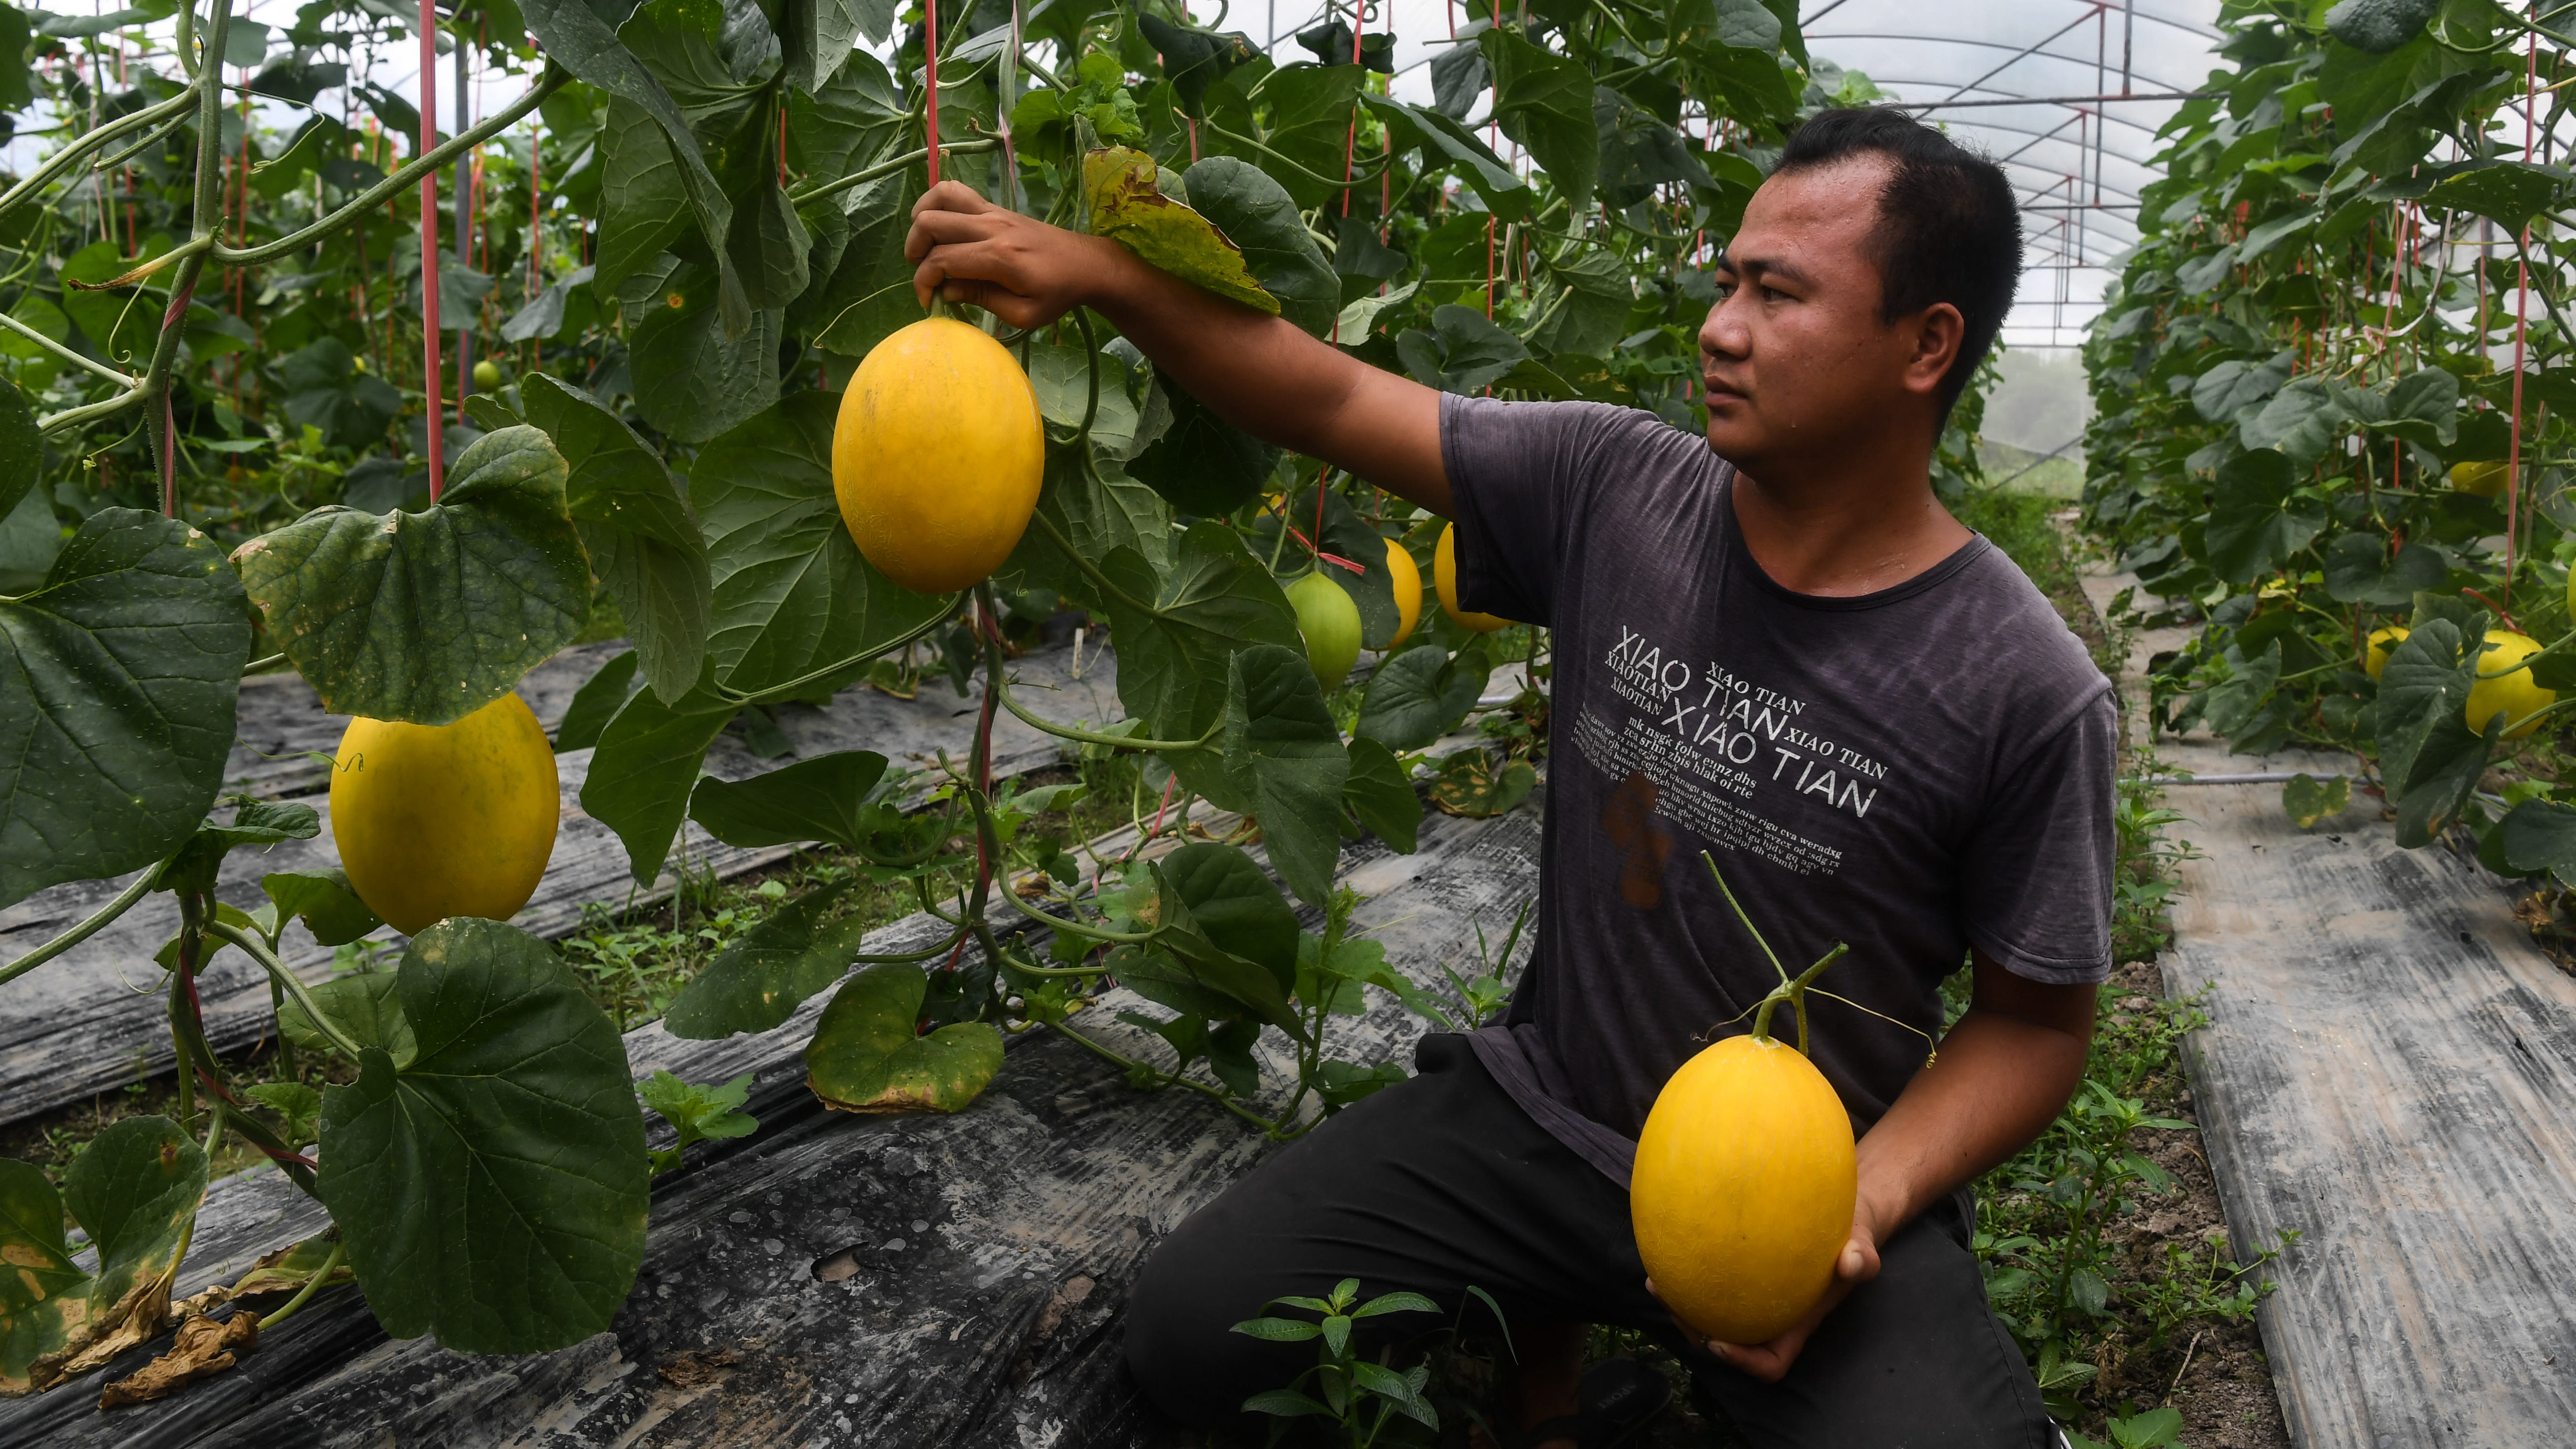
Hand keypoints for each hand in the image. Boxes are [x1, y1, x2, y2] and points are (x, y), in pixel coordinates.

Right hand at [904, 181, 1126, 328]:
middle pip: (931, 222)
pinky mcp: (996, 207)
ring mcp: (993, 212)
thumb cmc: (1058, 294)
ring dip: (922, 219)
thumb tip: (946, 290)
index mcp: (999, 257)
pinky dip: (938, 204)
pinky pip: (957, 192)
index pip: (942, 260)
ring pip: (940, 196)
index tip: (930, 302)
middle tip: (925, 273)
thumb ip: (981, 299)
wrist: (1087, 264)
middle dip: (915, 250)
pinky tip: (940, 227)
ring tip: (926, 246)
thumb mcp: (1023, 313)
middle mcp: (992, 226)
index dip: (924, 282)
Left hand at [1647, 1213, 1882, 1384]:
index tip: (1720, 1344)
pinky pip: (1708, 1286)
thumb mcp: (1863, 1245)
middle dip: (1699, 1334)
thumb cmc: (1850, 1238)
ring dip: (1682, 1307)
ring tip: (1657, 1283)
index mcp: (1796, 1324)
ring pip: (1710, 1319)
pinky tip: (1667, 1249)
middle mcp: (1770, 1319)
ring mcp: (1751, 1300)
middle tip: (1675, 1307)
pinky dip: (1686, 1276)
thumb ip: (1863, 1258)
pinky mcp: (1736, 1276)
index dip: (1744, 1363)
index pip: (1771, 1362)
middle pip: (1729, 1344)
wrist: (1839, 1216)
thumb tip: (1853, 1261)